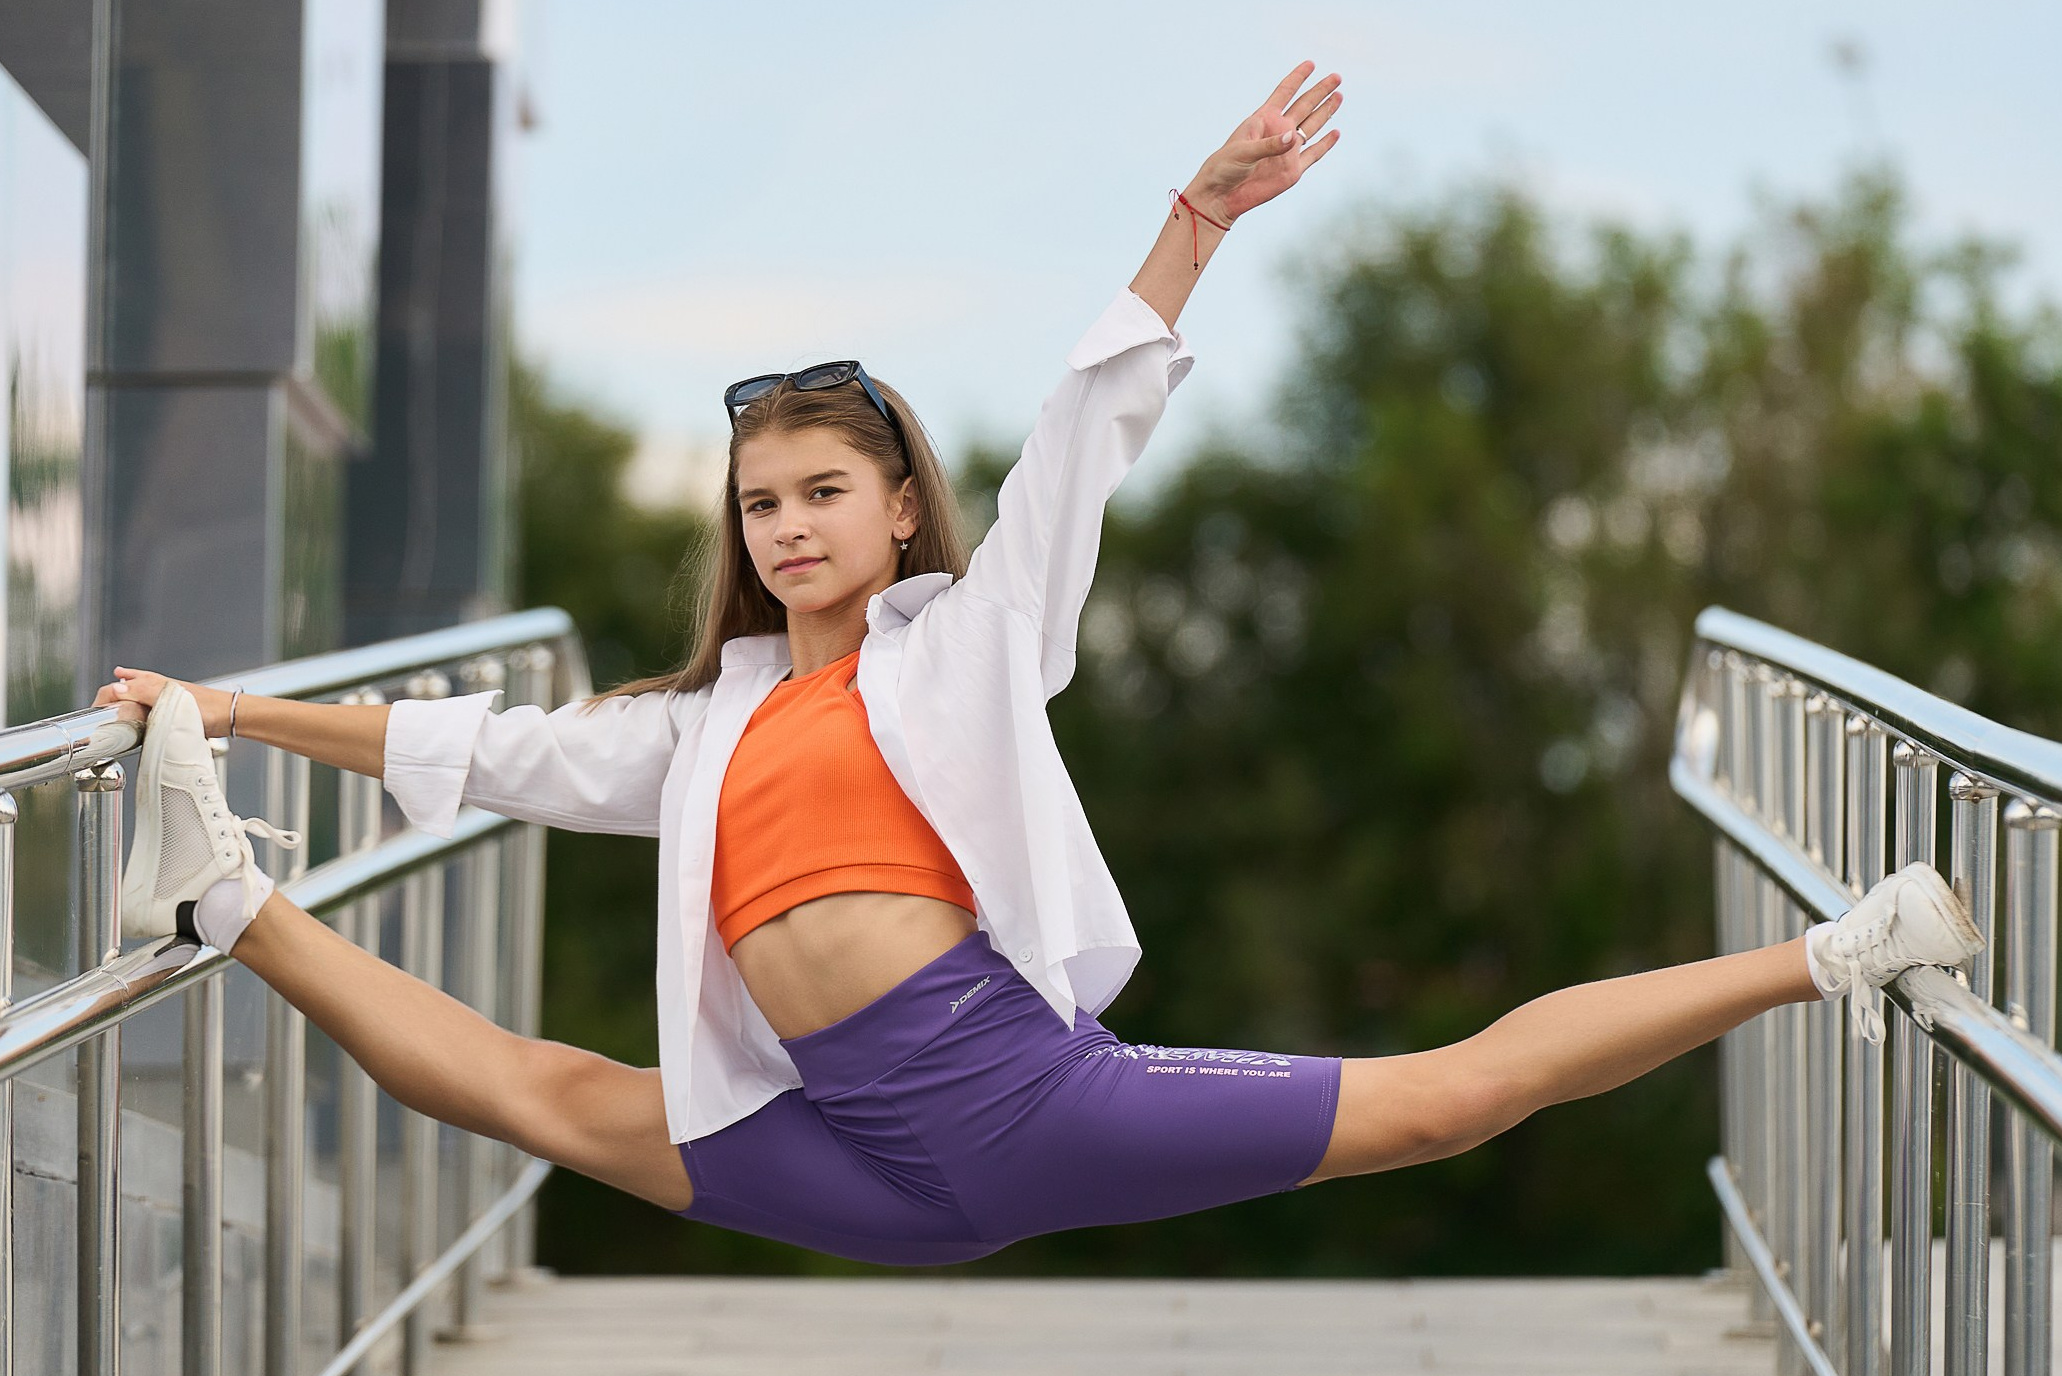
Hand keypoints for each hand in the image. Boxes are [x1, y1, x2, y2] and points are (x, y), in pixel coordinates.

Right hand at [92, 667, 233, 736]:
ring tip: (109, 699)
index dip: (103, 699)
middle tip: (96, 709)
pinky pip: (151, 699)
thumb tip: (117, 688)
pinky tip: (140, 704)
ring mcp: (167, 695)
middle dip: (109, 695)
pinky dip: (140, 698)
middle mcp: (158, 687)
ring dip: (123, 694)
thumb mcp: (171, 702)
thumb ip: (144, 693)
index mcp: (154, 684)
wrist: (232, 715)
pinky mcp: (175, 704)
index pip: (118, 688)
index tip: (93, 714)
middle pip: (125, 687)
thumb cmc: (207, 710)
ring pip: (137, 691)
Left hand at [1187, 60, 1341, 224]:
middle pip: (1304, 106)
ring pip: (1312, 126)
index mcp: (1264, 120)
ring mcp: (1287, 151)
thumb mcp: (1243, 152)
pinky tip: (1335, 132)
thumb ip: (1269, 145)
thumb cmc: (1225, 167)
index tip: (1310, 64)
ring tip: (1339, 96)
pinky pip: (1314, 154)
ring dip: (1325, 112)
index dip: (1297, 78)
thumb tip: (1294, 137)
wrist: (1222, 195)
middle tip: (1337, 77)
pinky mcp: (1292, 170)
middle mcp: (1279, 131)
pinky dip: (1326, 144)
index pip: (1284, 93)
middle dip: (1320, 91)